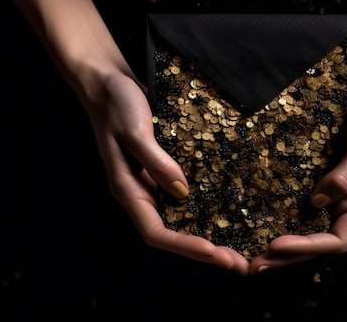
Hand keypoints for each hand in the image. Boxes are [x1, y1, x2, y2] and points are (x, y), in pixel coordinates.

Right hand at [83, 73, 249, 274]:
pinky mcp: (162, 169)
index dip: (184, 246)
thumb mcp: (135, 131)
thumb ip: (157, 162)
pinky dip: (205, 211)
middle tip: (239, 264)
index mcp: (128, 190)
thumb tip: (183, 193)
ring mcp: (151, 182)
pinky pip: (185, 199)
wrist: (108, 81)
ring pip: (181, 220)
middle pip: (173, 234)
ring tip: (239, 248)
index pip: (156, 233)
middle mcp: (140, 192)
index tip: (214, 252)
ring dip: (208, 236)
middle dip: (204, 252)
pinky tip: (227, 212)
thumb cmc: (116, 103)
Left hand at [249, 83, 346, 273]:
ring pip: (310, 226)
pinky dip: (286, 215)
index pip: (336, 241)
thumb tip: (316, 203)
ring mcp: (337, 192)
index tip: (275, 244)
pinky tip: (263, 217)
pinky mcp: (326, 176)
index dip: (306, 246)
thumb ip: (344, 176)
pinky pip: (304, 204)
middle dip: (289, 256)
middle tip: (255, 265)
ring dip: (285, 242)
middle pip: (318, 241)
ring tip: (254, 250)